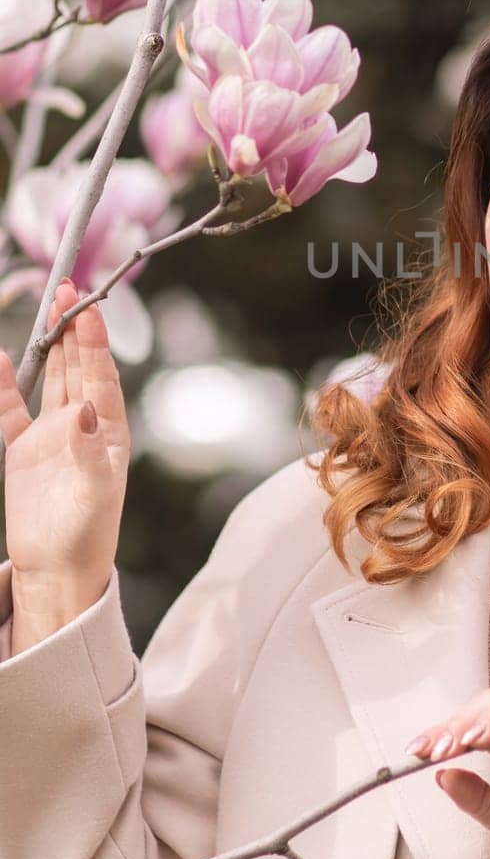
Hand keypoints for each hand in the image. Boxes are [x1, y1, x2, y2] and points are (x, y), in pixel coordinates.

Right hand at [0, 276, 129, 596]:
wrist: (58, 570)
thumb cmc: (88, 535)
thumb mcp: (96, 495)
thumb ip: (90, 452)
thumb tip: (85, 409)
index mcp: (109, 430)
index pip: (101, 375)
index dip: (94, 340)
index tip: (87, 305)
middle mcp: (84, 426)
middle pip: (78, 366)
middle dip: (73, 328)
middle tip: (66, 288)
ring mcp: (52, 435)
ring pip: (52, 378)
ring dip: (50, 346)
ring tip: (47, 307)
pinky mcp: (24, 451)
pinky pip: (12, 409)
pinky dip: (6, 385)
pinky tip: (2, 359)